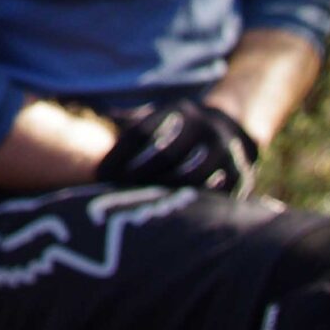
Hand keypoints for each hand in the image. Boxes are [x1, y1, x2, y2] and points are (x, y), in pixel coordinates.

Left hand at [95, 101, 259, 196]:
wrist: (232, 132)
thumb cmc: (178, 131)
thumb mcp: (158, 118)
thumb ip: (127, 125)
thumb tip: (88, 134)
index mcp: (180, 110)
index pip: (142, 132)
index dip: (119, 154)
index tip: (100, 174)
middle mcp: (205, 127)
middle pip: (167, 155)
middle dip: (138, 178)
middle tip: (115, 197)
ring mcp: (226, 151)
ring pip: (192, 177)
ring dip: (164, 195)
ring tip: (140, 210)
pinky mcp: (241, 177)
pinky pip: (216, 197)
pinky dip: (193, 207)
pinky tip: (172, 218)